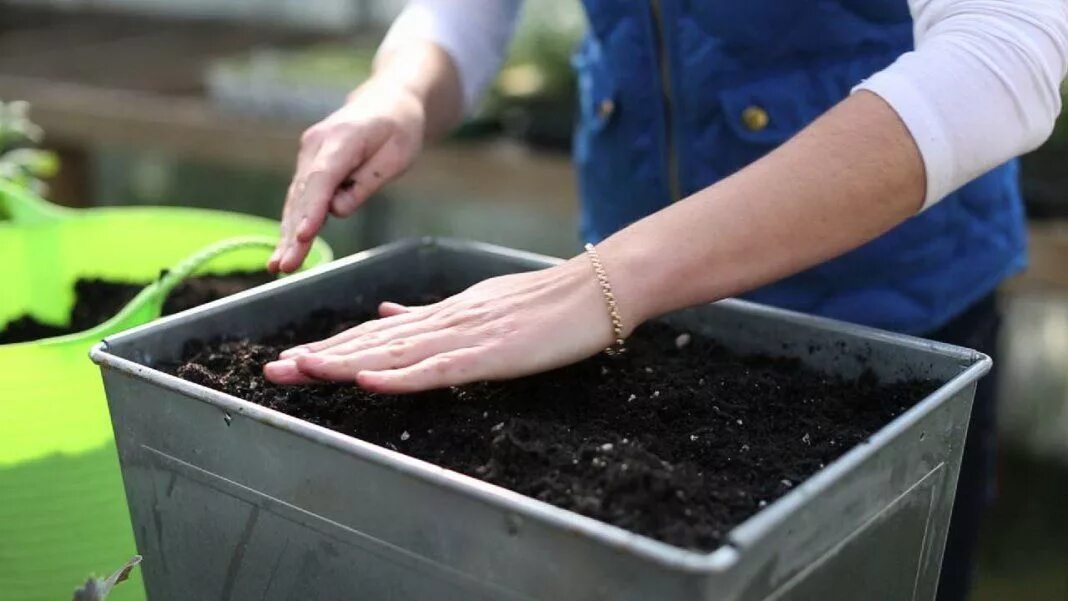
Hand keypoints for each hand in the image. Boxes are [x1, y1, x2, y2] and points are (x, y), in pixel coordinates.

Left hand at [263, 259, 623, 392]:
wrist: (594, 289)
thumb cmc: (546, 302)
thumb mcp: (481, 305)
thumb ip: (432, 314)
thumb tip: (386, 314)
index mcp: (444, 315)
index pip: (376, 335)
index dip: (332, 347)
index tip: (293, 359)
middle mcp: (445, 321)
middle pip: (372, 344)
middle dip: (321, 357)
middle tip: (273, 371)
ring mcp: (466, 336)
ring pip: (394, 353)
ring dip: (344, 364)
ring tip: (302, 371)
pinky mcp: (491, 354)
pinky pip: (438, 369)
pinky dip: (401, 376)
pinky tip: (368, 381)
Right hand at [268, 81, 426, 272]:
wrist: (385, 101)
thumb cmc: (398, 128)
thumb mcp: (398, 154)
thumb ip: (368, 181)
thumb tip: (337, 210)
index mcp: (342, 138)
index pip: (323, 179)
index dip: (311, 210)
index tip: (303, 237)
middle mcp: (316, 145)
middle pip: (304, 195)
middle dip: (293, 233)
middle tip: (284, 266)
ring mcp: (308, 154)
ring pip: (296, 199)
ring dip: (286, 234)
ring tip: (278, 266)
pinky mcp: (308, 165)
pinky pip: (300, 197)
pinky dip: (292, 222)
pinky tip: (283, 249)